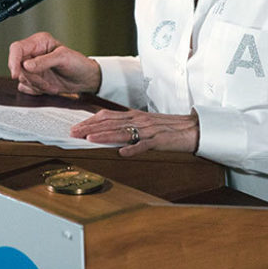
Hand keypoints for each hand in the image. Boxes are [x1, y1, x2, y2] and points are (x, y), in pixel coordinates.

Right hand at [8, 32, 101, 95]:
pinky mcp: (33, 80)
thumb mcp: (63, 58)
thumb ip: (44, 61)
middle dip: (32, 78)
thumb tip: (25, 65)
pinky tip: (48, 88)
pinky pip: (25, 87)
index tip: (16, 73)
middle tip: (46, 82)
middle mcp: (33, 54)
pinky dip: (36, 90)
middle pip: (18, 66)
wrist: (85, 79)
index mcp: (39, 42)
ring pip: (21, 79)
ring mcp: (32, 68)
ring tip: (51, 84)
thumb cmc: (78, 64)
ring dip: (36, 85)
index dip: (13, 60)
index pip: (17, 48)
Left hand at [70, 109, 199, 156]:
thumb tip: (110, 132)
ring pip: (123, 132)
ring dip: (105, 136)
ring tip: (90, 140)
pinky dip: (133, 148)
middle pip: (110, 123)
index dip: (90, 121)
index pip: (108, 116)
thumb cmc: (169, 128)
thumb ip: (129, 126)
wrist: (193, 128)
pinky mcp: (160, 140)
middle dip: (90, 128)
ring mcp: (149, 130)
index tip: (76, 127)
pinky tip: (122, 153)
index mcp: (135, 116)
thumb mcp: (146, 124)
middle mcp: (140, 120)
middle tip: (74, 133)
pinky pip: (145, 145)